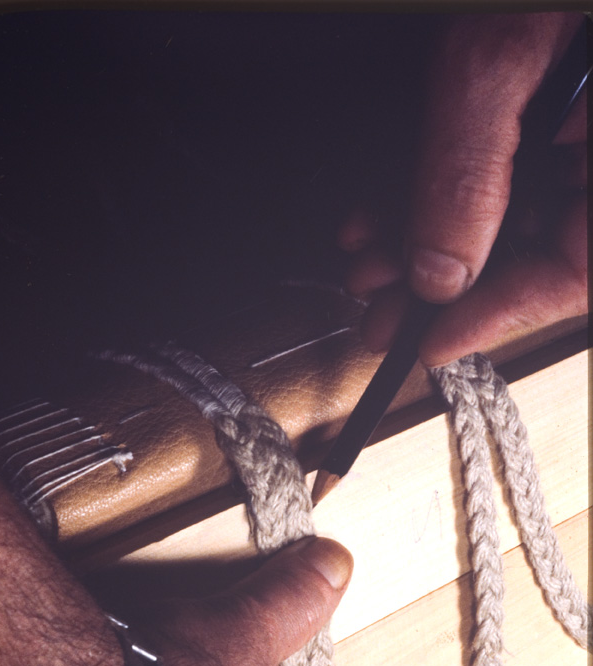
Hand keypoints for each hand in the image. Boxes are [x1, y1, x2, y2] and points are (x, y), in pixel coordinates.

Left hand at [339, 12, 586, 365]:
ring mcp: (578, 131)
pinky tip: (390, 210)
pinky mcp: (555, 112)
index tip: (424, 343)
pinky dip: (445, 192)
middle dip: (442, 283)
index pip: (568, 273)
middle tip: (375, 308)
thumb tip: (437, 266)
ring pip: (512, 216)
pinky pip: (508, 169)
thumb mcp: (503, 51)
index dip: (491, 317)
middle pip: (532, 250)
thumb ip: (470, 166)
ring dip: (430, 242)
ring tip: (366, 261)